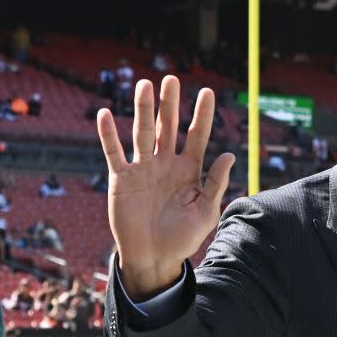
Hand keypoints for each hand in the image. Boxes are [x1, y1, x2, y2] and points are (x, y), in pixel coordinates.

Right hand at [97, 76, 234, 298]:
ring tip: (144, 85)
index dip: (202, 115)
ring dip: (143, 110)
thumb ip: (215, 183)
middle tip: (171, 79)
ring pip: (142, 133)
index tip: (207, 92)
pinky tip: (106, 114)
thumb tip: (230, 155)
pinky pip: (114, 152)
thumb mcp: (206, 211)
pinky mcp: (121, 179)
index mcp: (189, 170)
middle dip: (170, 104)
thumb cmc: (184, 238)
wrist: (154, 258)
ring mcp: (143, 169)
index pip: (197, 136)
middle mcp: (166, 164)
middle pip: (168, 127)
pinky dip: (109, 135)